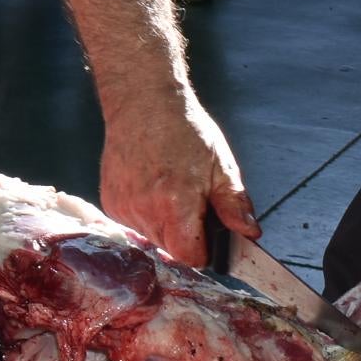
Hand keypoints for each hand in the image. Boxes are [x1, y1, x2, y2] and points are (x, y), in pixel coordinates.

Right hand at [97, 88, 258, 266]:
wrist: (143, 103)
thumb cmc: (183, 129)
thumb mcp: (221, 166)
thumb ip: (234, 205)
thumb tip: (250, 232)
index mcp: (176, 204)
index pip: (190, 257)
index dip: (204, 250)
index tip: (209, 234)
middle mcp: (144, 209)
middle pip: (171, 250)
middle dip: (185, 236)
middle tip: (191, 202)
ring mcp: (123, 207)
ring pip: (151, 238)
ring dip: (164, 226)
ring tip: (169, 191)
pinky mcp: (110, 202)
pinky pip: (133, 224)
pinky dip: (145, 214)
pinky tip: (150, 188)